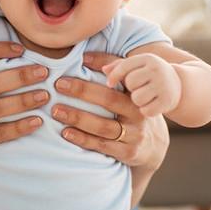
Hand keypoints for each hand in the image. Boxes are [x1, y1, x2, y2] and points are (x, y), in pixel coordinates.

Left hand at [49, 51, 169, 169]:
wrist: (154, 143)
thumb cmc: (131, 108)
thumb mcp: (127, 89)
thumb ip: (111, 70)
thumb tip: (84, 57)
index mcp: (136, 93)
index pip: (118, 78)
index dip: (99, 68)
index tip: (72, 67)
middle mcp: (138, 112)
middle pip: (109, 100)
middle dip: (82, 91)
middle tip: (58, 86)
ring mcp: (134, 134)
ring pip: (103, 125)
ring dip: (78, 118)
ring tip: (56, 111)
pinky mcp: (128, 152)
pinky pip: (102, 145)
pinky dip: (83, 139)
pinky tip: (66, 133)